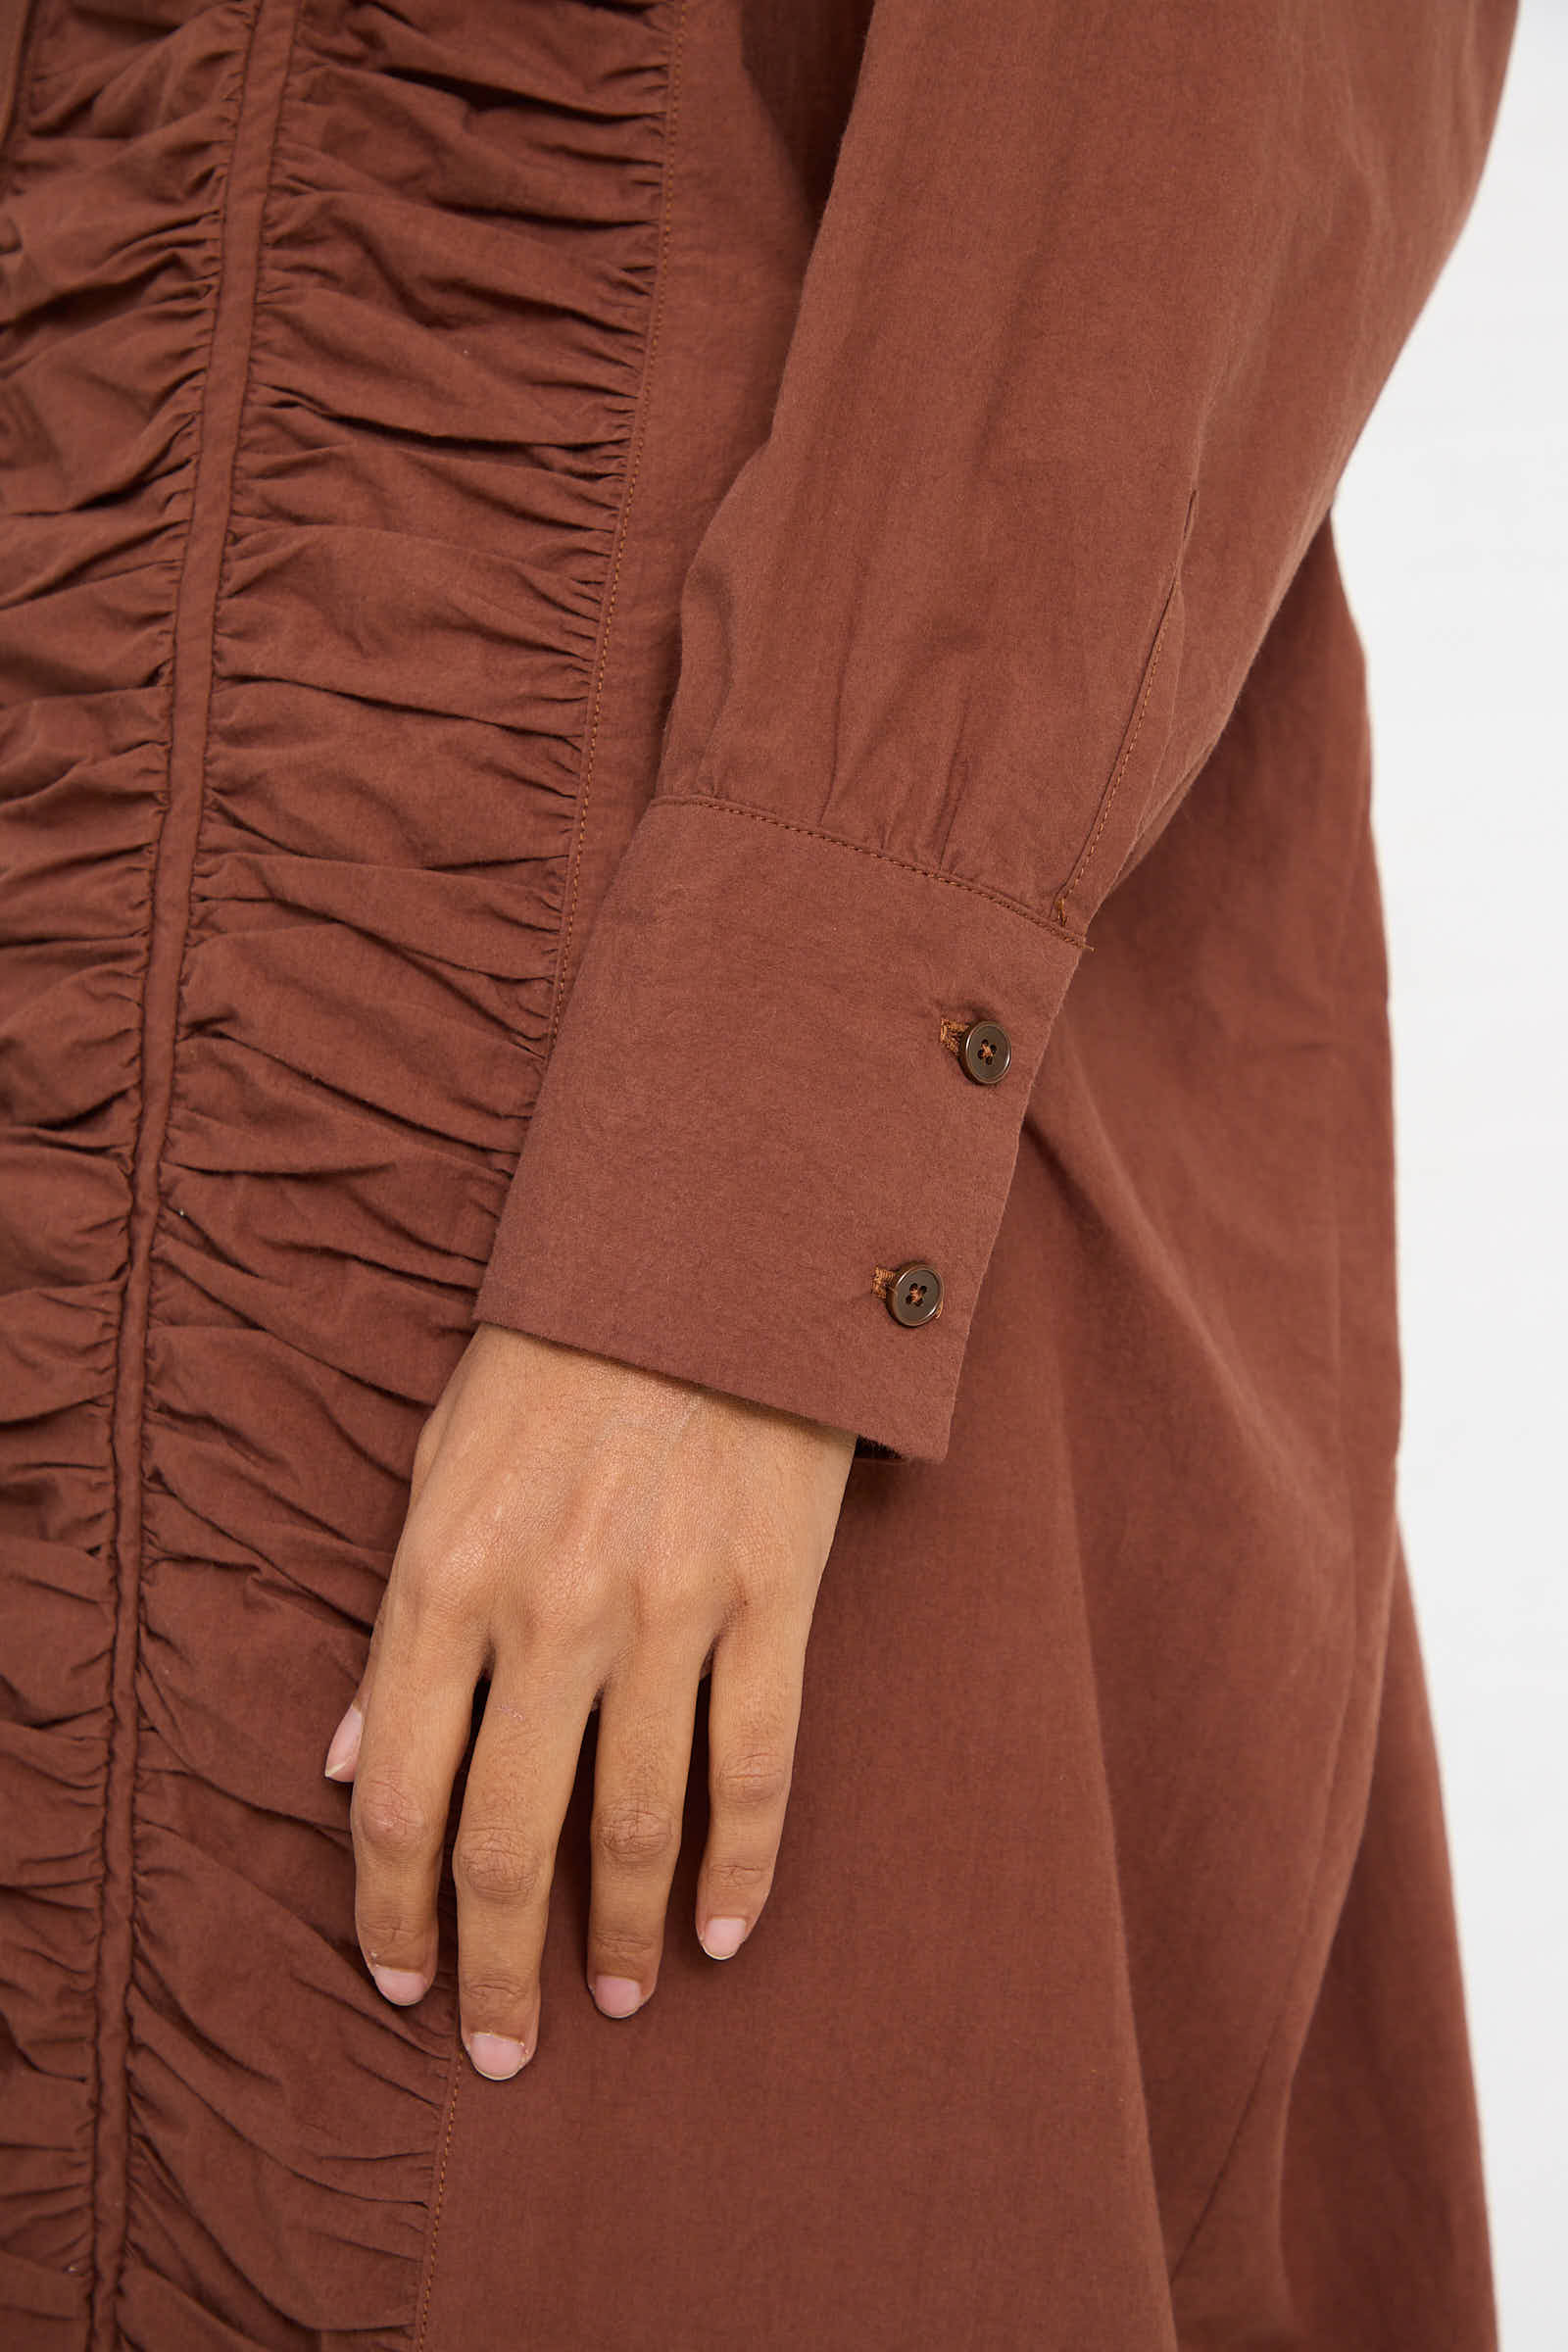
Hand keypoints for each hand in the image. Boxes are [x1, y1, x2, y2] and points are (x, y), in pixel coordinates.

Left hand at [321, 1322, 857, 2078]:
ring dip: (617, 1936)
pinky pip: (759, 1768)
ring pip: (637, 1824)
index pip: (401, 1794)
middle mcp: (550, 1611)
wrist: (709, 1254)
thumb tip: (353, 1768)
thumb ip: (397, 1625)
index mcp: (446, 1574)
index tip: (402, 1980)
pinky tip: (727, 1931)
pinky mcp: (772, 1601)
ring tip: (612, 2000)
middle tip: (501, 2046)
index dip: (394, 1909)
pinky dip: (744, 1867)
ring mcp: (670, 1612)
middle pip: (513, 1839)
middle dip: (497, 1964)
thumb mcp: (438, 1465)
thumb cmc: (560, 1355)